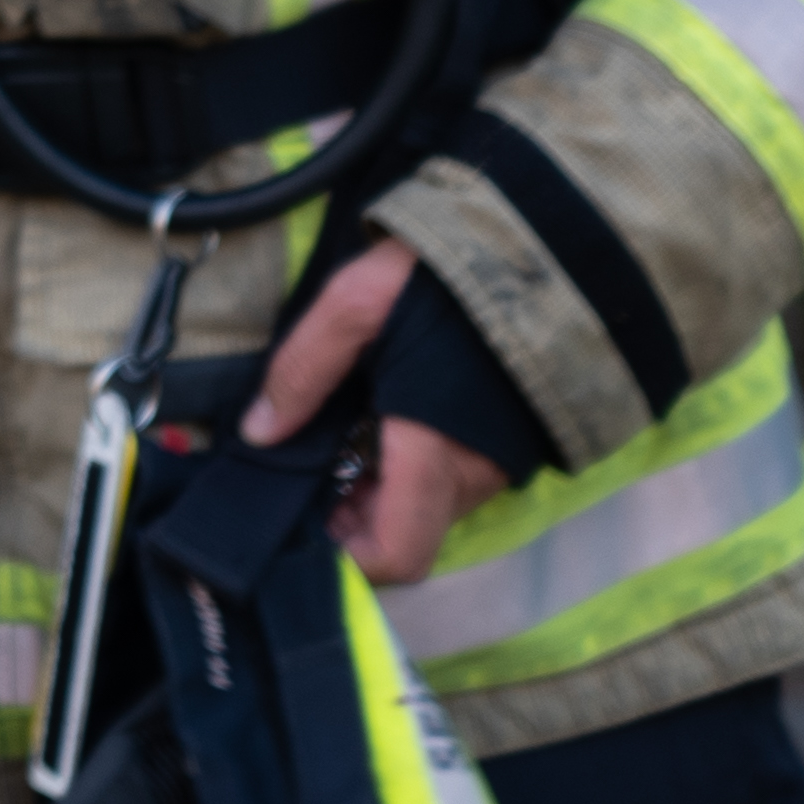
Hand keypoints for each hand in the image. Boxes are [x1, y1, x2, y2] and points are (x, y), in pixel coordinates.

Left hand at [239, 236, 510, 583]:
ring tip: (328, 440)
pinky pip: (449, 477)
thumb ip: (301, 370)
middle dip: (349, 519)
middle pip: (406, 532)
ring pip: (426, 506)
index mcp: (434, 451)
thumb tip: (259, 433)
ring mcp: (498, 459)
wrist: (544, 243)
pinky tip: (373, 422)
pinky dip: (407, 469)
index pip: (399, 554)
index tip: (299, 528)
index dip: (347, 560)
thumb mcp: (354, 302)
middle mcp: (474, 473)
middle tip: (299, 473)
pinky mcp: (507, 438)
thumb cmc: (444, 274)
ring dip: (376, 491)